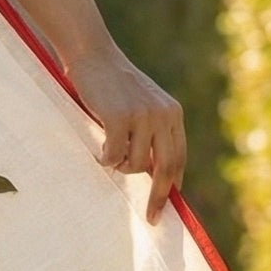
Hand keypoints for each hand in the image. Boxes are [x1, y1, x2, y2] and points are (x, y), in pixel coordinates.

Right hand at [62, 37, 185, 224]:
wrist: (92, 54)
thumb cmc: (111, 84)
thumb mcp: (140, 106)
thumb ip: (151, 133)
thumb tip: (152, 175)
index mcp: (172, 113)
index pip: (178, 158)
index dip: (172, 185)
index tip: (166, 208)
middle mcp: (163, 114)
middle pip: (167, 167)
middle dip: (158, 196)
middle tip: (151, 216)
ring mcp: (142, 115)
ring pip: (136, 164)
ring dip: (121, 167)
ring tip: (108, 153)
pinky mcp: (120, 117)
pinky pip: (114, 156)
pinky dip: (105, 159)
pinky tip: (98, 149)